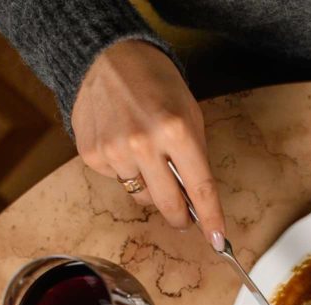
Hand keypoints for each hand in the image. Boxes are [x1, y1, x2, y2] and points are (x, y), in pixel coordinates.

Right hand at [72, 40, 224, 243]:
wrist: (106, 56)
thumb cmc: (155, 84)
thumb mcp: (189, 114)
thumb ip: (195, 158)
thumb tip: (197, 203)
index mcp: (177, 131)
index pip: (200, 189)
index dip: (211, 219)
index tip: (218, 242)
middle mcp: (144, 144)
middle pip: (169, 205)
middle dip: (180, 216)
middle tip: (184, 216)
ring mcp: (115, 151)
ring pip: (141, 197)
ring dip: (149, 186)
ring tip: (145, 153)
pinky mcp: (92, 155)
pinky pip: (117, 181)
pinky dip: (124, 170)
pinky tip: (121, 143)